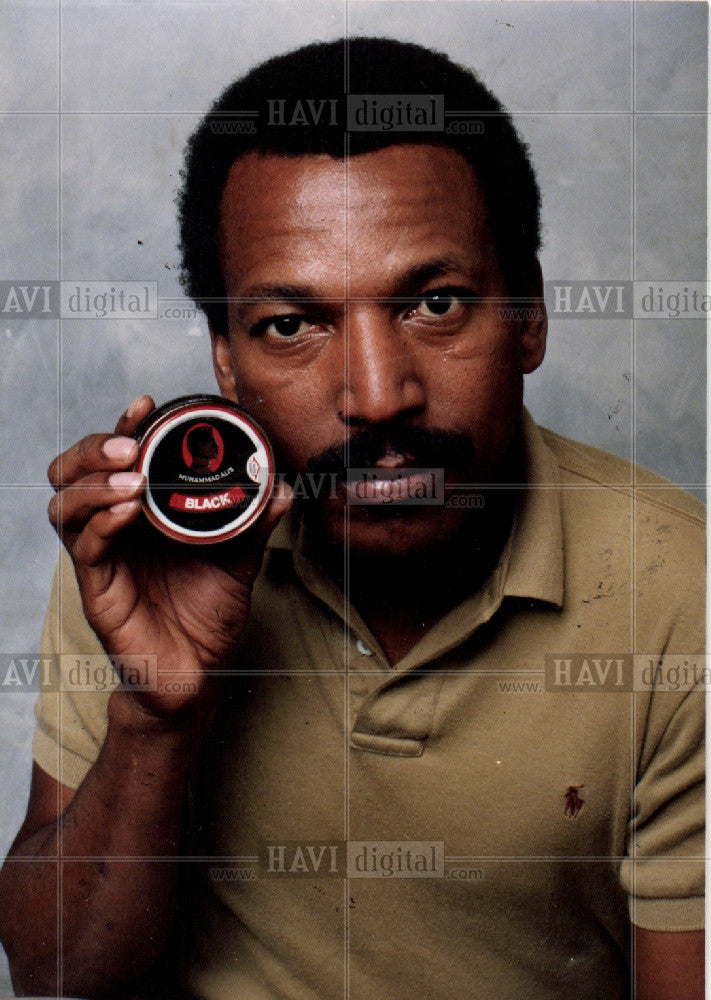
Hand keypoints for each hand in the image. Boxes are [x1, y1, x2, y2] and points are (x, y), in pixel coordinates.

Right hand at [47, 395, 291, 720]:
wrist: (196, 675)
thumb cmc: (206, 617)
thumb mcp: (238, 562)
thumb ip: (253, 524)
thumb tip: (280, 487)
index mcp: (140, 515)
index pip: (113, 460)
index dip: (122, 427)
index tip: (147, 405)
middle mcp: (113, 531)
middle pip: (71, 474)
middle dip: (92, 448)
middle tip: (128, 443)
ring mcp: (101, 560)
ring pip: (65, 507)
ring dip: (93, 483)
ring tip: (129, 475)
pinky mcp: (98, 592)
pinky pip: (86, 549)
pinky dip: (103, 523)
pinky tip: (128, 511)